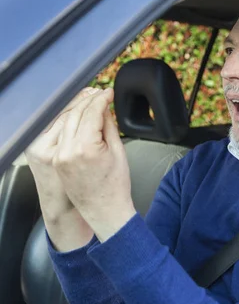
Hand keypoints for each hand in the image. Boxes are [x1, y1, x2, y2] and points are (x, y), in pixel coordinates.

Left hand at [53, 88, 135, 241]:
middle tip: (100, 93)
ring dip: (76, 108)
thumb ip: (109, 126)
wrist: (104, 210)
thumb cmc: (115, 185)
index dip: (101, 99)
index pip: (91, 113)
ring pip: (64, 121)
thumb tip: (104, 108)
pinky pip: (60, 133)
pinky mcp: (55, 159)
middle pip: (75, 114)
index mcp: (85, 148)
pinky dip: (69, 121)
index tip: (109, 93)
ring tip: (90, 100)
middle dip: (87, 100)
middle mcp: (66, 151)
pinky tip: (79, 115)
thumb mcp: (118, 151)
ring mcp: (58, 155)